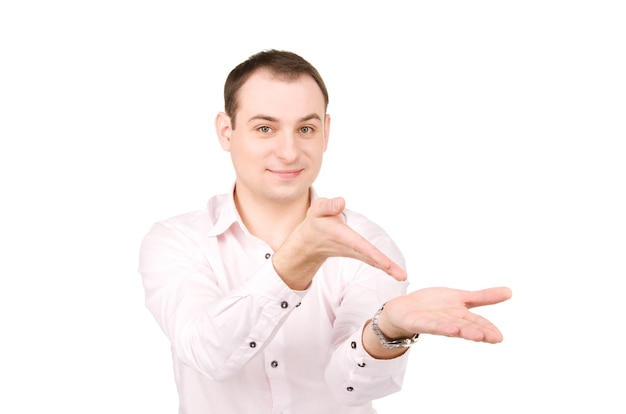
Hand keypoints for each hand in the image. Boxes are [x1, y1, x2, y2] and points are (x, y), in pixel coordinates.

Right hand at [272, 197, 405, 288]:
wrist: (311, 241)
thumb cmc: (317, 222)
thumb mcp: (317, 210)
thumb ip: (328, 206)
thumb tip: (342, 202)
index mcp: (341, 236)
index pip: (359, 244)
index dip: (372, 253)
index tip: (385, 263)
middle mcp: (349, 247)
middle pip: (369, 257)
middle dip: (385, 266)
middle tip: (402, 276)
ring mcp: (355, 253)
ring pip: (372, 261)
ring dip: (389, 269)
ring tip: (402, 277)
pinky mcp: (359, 254)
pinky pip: (372, 261)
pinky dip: (384, 267)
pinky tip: (395, 272)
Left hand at [378, 287, 512, 343]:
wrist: (404, 308)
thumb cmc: (433, 305)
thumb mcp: (460, 297)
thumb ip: (483, 297)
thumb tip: (510, 292)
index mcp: (460, 315)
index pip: (477, 322)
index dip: (487, 329)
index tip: (499, 337)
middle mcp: (449, 321)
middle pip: (466, 327)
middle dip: (479, 332)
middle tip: (494, 338)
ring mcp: (434, 323)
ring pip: (450, 327)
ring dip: (462, 331)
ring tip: (476, 335)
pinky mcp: (419, 322)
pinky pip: (430, 325)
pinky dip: (440, 326)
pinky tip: (450, 328)